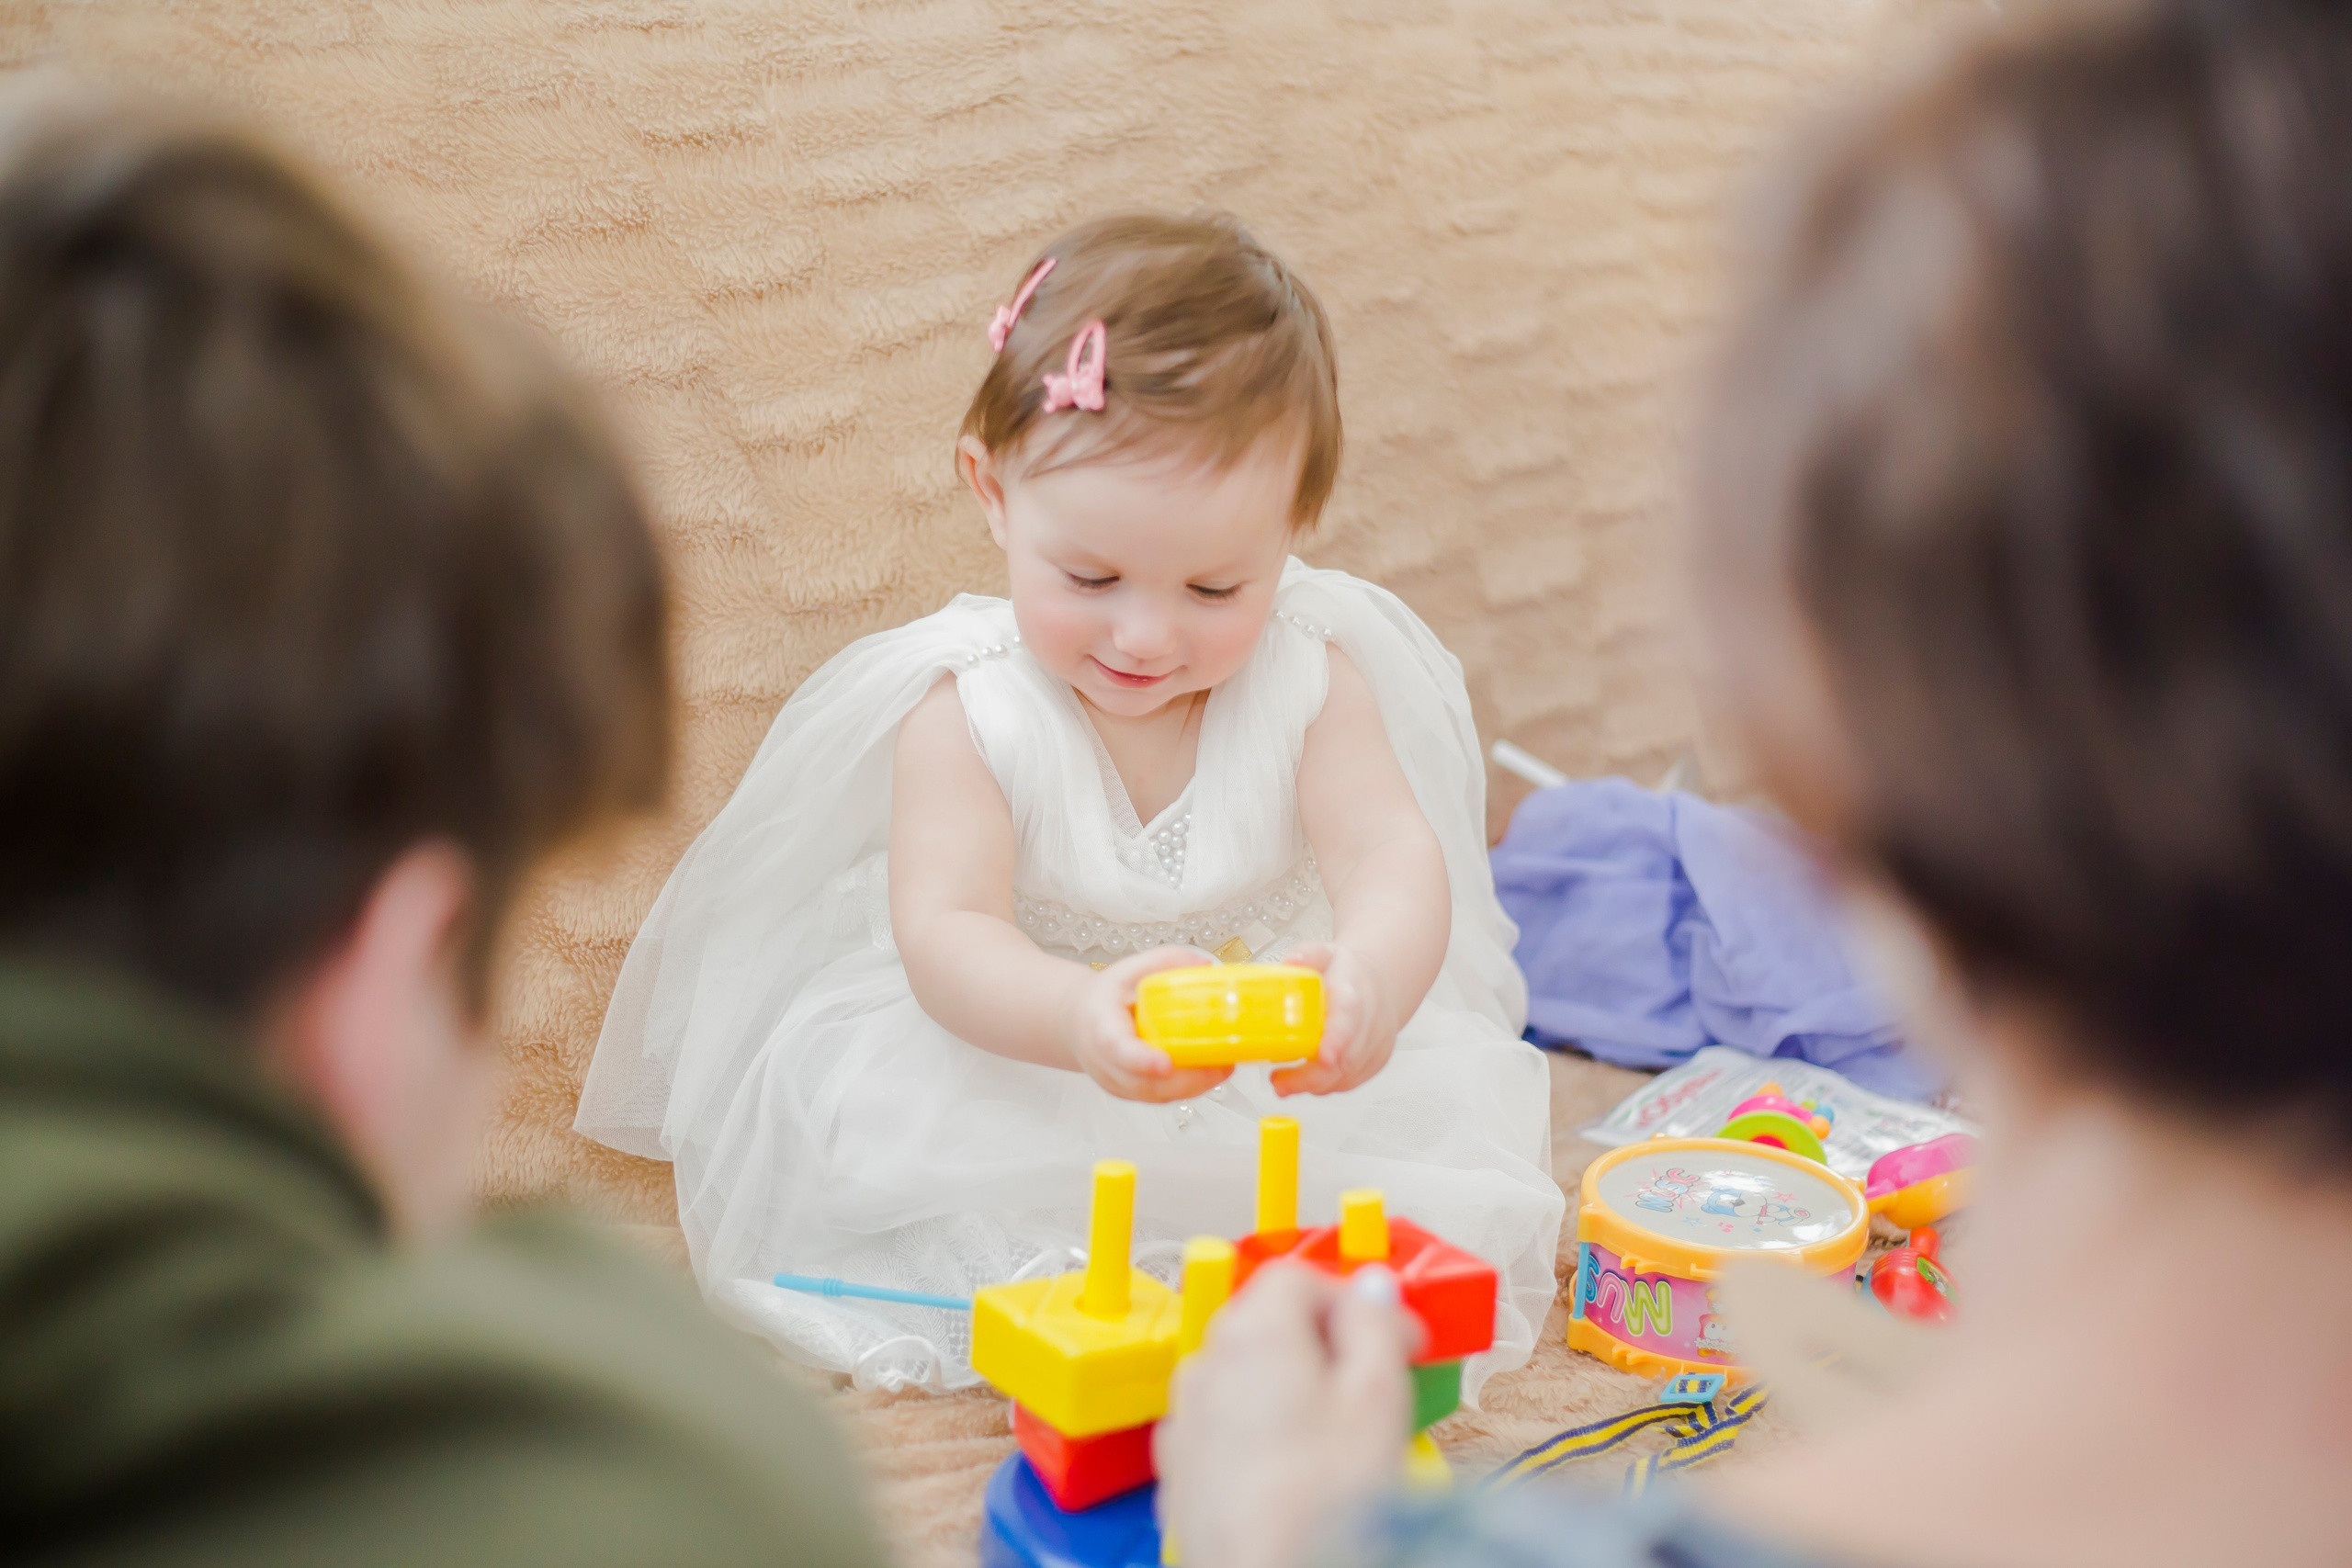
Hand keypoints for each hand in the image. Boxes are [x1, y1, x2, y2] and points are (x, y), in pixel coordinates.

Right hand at [1063, 946, 1233, 1102]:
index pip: (1117, 1049)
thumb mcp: (1130, 969)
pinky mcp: (1131, 1094)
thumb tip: (1205, 967)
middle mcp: (1105, 1063)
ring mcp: (1117, 1083)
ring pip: (1157, 1095)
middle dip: (1186, 1078)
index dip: (1142, 1060)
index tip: (1165, 1064)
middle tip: (1221, 1063)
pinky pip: (1161, 1097)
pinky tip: (1211, 1072)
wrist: (1080, 1022)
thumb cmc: (1107, 996)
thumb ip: (1165, 962)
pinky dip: (1188, 1088)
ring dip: (1193, 1085)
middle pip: (1144, 1082)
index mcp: (1101, 1027)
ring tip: (1224, 1065)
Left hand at [1156, 1263, 1417, 1567]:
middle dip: (1324, 1342)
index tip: (1398, 1337)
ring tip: (1337, 1439)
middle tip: (1375, 1383)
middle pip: (1266, 1323)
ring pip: (1244, 1377)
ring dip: (1290, 1389)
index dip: (1356, 1300)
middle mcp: (1205, 1363)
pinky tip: (1294, 1473)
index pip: (1298, 1277)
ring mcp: (1184, 1418)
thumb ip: (1376, 1325)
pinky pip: (1225, 1428)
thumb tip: (1372, 1287)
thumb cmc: (1322, 1501)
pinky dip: (1260, 1433)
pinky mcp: (1180, 1470)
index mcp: (1252, 1330)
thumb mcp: (1378, 1397)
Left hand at [1272, 943, 1398, 1095]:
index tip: (1323, 1057)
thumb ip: (1307, 955)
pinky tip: (1308, 1082)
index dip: (1337, 1039)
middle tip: (1280, 1082)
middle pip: (1347, 1057)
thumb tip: (1289, 962)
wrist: (1378, 982)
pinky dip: (1327, 1086)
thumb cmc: (1346, 971)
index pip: (1349, 1016)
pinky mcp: (1377, 1060)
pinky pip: (1353, 1081)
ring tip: (1284, 1082)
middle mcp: (1371, 1020)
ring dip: (1315, 1085)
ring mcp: (1377, 1043)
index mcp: (1353, 992)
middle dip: (1312, 1076)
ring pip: (1349, 1074)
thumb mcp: (1326, 953)